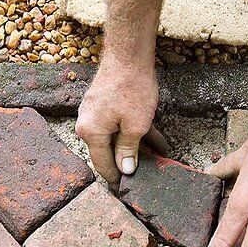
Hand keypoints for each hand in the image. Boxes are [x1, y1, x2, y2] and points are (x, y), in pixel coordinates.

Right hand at [76, 54, 166, 186]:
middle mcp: (89, 125)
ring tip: (158, 160)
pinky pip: (121, 127)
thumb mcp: (135, 127)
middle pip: (110, 153)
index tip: (126, 191)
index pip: (103, 166)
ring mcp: (96, 114)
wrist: (129, 55)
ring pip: (118, 139)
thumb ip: (128, 150)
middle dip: (130, 164)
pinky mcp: (106, 107)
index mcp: (91, 133)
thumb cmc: (132, 89)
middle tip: (146, 177)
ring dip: (138, 148)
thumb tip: (125, 170)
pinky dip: (137, 134)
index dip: (116, 179)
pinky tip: (158, 143)